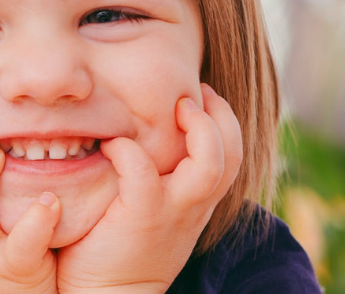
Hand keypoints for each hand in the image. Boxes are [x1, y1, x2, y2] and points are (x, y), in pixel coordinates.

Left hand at [54, 84, 244, 292]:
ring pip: (210, 162)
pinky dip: (127, 149)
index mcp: (198, 202)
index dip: (223, 121)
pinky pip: (142, 169)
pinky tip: (111, 146)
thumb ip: (158, 180)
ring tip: (175, 108)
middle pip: (233, 153)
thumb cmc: (118, 250)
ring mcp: (172, 211)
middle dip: (220, 115)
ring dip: (198, 128)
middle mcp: (193, 205)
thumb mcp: (153, 212)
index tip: (200, 99)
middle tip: (193, 94)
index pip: (231, 154)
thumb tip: (142, 136)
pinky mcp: (141, 216)